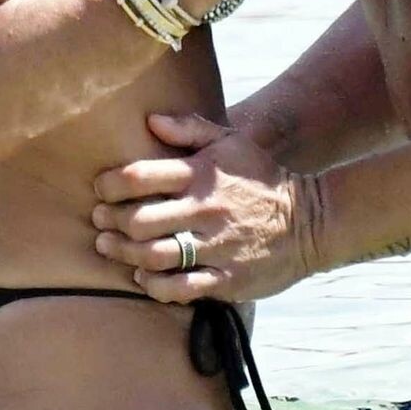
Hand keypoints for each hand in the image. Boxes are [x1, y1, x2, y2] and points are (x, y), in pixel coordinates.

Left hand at [90, 112, 324, 303]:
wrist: (312, 221)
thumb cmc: (262, 179)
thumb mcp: (232, 143)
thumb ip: (190, 129)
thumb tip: (150, 121)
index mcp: (203, 175)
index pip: (142, 175)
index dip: (111, 183)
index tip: (100, 189)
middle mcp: (206, 211)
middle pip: (140, 221)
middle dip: (110, 221)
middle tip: (98, 221)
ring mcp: (217, 247)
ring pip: (154, 256)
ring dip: (124, 255)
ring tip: (109, 249)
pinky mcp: (227, 279)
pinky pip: (180, 288)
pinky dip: (154, 285)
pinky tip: (143, 278)